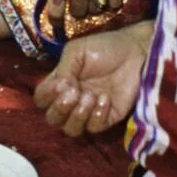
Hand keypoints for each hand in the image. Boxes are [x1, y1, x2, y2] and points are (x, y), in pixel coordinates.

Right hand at [33, 24, 153, 136]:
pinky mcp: (108, 117)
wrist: (135, 51)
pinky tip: (105, 98)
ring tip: (90, 96)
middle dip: (60, 108)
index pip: (42, 100)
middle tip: (74, 92)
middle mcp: (73, 100)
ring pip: (71, 130)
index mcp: (62, 82)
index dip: (46, 96)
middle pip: (53, 120)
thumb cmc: (105, 47)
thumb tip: (58, 88)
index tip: (59, 83)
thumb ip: (63, 69)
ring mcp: (90, 111)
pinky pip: (94, 128)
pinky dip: (96, 115)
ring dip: (77, 115)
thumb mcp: (77, 51)